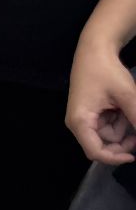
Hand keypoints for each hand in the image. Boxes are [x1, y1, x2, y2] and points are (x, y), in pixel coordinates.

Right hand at [67, 43, 135, 163]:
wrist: (95, 50)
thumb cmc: (106, 71)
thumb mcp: (127, 96)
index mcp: (80, 121)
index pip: (95, 152)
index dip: (116, 158)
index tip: (135, 156)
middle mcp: (79, 124)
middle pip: (103, 145)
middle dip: (123, 140)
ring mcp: (84, 119)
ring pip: (109, 136)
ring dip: (123, 127)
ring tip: (128, 107)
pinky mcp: (91, 114)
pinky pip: (108, 126)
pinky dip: (120, 120)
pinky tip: (123, 106)